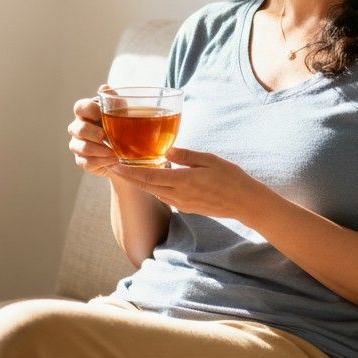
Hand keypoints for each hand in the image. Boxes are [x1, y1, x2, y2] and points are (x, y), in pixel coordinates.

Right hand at [67, 86, 118, 177]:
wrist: (127, 152)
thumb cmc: (122, 127)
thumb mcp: (122, 112)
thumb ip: (114, 100)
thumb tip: (105, 88)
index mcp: (86, 112)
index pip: (80, 107)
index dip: (91, 111)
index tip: (104, 115)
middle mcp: (78, 127)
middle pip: (78, 128)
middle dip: (94, 133)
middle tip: (107, 136)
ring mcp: (78, 144)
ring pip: (81, 147)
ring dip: (100, 150)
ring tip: (115, 152)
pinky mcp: (82, 160)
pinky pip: (86, 161)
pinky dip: (101, 161)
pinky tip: (113, 160)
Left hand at [111, 146, 261, 220]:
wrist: (245, 203)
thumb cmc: (230, 177)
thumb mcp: (209, 160)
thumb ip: (186, 155)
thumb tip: (166, 150)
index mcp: (182, 181)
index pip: (149, 177)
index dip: (129, 172)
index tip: (114, 165)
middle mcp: (178, 195)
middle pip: (147, 186)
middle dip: (128, 177)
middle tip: (112, 167)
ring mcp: (182, 203)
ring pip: (155, 192)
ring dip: (141, 182)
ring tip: (128, 170)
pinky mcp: (187, 207)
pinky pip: (166, 196)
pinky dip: (155, 187)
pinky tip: (153, 178)